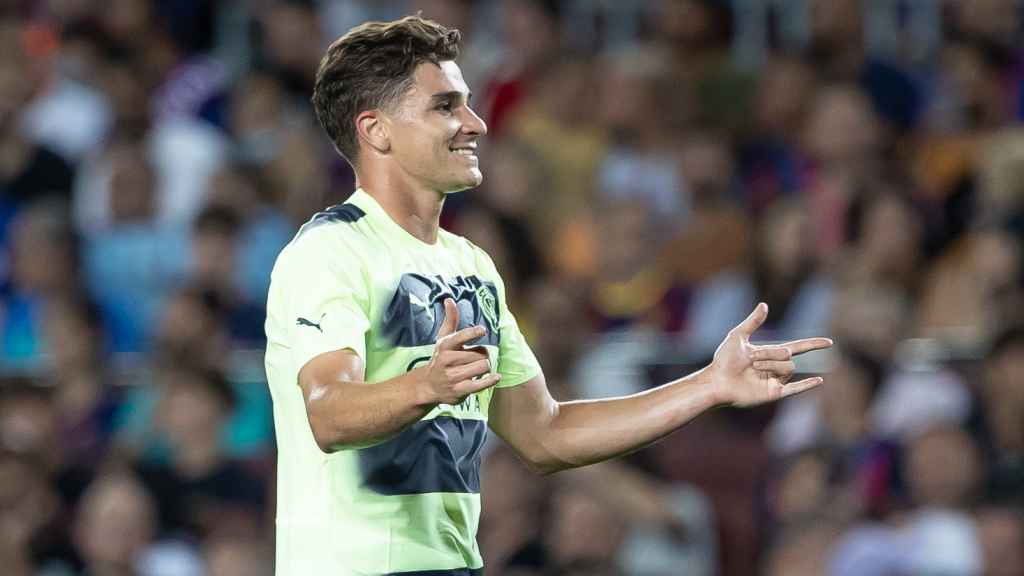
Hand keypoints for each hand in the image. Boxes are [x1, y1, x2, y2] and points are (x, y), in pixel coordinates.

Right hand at [422, 298, 499, 404]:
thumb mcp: (443, 339)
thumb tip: (449, 299)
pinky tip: (496, 377)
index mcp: (445, 345)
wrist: (428, 385)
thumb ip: (450, 320)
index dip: (472, 333)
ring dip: (485, 367)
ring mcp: (452, 377)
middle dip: (483, 355)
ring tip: (478, 368)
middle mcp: (447, 361)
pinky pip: (479, 384)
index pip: (460, 336)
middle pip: (480, 354)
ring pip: (482, 367)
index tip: (482, 330)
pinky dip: (490, 380)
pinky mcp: (458, 391)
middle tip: (475, 358)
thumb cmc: (441, 358)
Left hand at [709, 303, 832, 407]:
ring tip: (752, 370)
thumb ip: (753, 321)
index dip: (813, 344)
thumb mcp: (738, 336)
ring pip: (787, 368)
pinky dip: (807, 385)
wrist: (717, 381)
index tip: (829, 342)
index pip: (797, 347)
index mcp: (770, 353)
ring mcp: (776, 380)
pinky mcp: (773, 393)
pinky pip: (795, 388)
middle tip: (750, 360)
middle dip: (769, 354)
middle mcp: (776, 367)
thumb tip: (765, 305)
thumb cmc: (724, 359)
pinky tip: (819, 380)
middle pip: (787, 356)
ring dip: (770, 366)